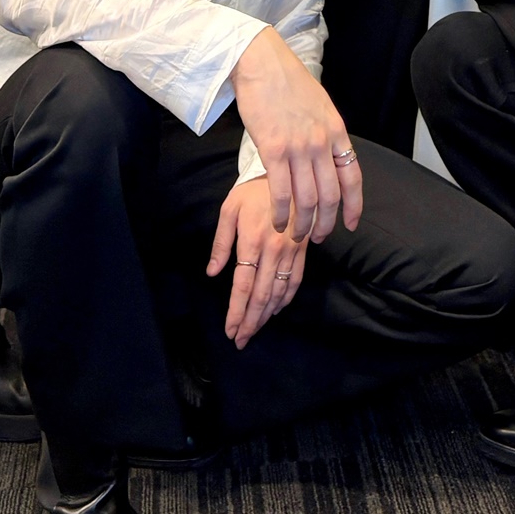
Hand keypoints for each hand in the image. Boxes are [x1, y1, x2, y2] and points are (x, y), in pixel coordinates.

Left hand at [207, 177, 308, 348]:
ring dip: (266, 316)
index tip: (229, 331)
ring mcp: (291, 251)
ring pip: (279, 293)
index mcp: (251, 241)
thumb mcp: (229, 210)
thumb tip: (212, 272)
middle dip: (249, 322)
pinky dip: (286, 299)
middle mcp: (273, 250)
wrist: (287, 172)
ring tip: (254, 331)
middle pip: (261, 296)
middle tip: (240, 341)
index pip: (242, 286)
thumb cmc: (253, 191)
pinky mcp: (303, 249)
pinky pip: (296, 280)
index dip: (235, 311)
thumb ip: (221, 243)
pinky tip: (276, 310)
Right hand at [228, 27, 362, 242]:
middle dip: (326, 223)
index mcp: (336, 130)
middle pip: (331, 195)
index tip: (351, 225)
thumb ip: (324, 133)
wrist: (261, 62)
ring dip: (302, 224)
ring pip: (307, 200)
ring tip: (294, 235)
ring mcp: (299, 147)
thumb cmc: (286, 81)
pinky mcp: (273, 149)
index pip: (353, 177)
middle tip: (318, 238)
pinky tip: (276, 222)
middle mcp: (321, 142)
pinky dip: (281, 214)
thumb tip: (327, 157)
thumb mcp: (318, 106)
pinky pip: (282, 192)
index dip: (354, 206)